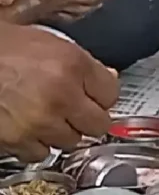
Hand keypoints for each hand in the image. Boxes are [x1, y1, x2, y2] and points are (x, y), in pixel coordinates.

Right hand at [0, 23, 118, 160]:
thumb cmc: (1, 48)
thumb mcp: (47, 42)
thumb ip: (82, 63)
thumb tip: (107, 78)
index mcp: (71, 64)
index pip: (111, 94)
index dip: (101, 95)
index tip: (94, 96)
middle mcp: (60, 94)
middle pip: (98, 124)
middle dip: (87, 118)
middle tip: (72, 110)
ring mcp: (39, 120)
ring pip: (71, 141)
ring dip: (61, 132)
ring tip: (43, 115)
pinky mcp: (16, 139)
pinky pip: (40, 153)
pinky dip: (34, 144)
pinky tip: (26, 127)